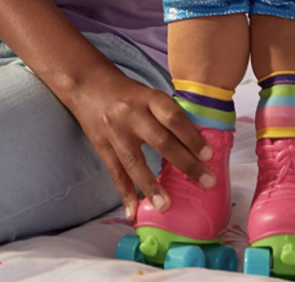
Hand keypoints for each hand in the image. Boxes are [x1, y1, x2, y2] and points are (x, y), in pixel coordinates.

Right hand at [63, 65, 216, 221]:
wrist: (86, 83)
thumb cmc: (124, 91)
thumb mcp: (147, 94)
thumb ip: (166, 115)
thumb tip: (196, 145)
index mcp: (147, 98)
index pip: (172, 117)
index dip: (191, 136)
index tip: (209, 155)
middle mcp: (131, 114)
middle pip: (160, 141)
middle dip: (186, 164)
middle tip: (206, 183)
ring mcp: (114, 132)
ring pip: (134, 161)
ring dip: (151, 186)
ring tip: (166, 206)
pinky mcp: (101, 146)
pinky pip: (115, 173)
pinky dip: (125, 194)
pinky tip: (133, 212)